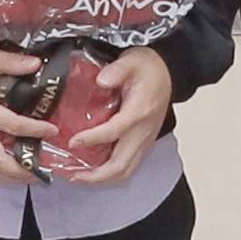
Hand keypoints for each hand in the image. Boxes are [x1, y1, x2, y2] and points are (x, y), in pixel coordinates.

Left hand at [47, 49, 178, 186]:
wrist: (168, 73)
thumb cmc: (147, 68)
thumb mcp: (132, 60)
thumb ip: (117, 69)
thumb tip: (100, 80)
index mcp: (139, 111)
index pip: (115, 131)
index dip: (93, 139)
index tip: (72, 141)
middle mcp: (143, 131)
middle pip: (122, 164)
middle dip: (96, 175)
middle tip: (72, 174)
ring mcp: (145, 140)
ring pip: (126, 171)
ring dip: (102, 179)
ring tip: (78, 177)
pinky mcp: (143, 144)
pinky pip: (128, 167)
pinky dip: (110, 174)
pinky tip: (93, 171)